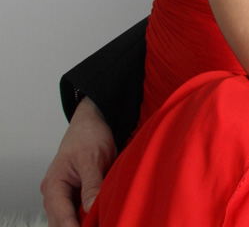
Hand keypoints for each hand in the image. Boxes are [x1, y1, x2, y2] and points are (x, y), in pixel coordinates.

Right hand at [41, 98, 115, 226]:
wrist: (92, 123)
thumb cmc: (88, 136)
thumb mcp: (92, 159)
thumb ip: (91, 184)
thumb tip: (90, 208)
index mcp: (54, 185)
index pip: (61, 216)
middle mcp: (56, 193)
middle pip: (62, 222)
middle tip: (101, 225)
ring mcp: (65, 195)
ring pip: (71, 218)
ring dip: (85, 222)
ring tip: (102, 221)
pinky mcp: (77, 194)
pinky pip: (79, 211)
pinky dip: (89, 216)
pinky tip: (101, 217)